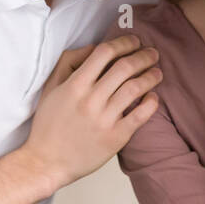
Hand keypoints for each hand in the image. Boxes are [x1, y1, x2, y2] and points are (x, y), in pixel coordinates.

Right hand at [20, 34, 161, 194]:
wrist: (47, 162)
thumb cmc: (48, 125)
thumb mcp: (51, 88)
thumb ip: (69, 63)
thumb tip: (93, 47)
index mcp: (75, 85)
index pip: (105, 53)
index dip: (124, 42)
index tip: (134, 41)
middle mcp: (91, 99)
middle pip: (125, 67)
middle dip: (143, 56)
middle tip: (152, 54)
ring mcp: (105, 119)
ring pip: (135, 88)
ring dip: (150, 76)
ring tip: (157, 72)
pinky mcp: (116, 137)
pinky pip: (140, 116)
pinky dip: (151, 103)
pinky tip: (153, 97)